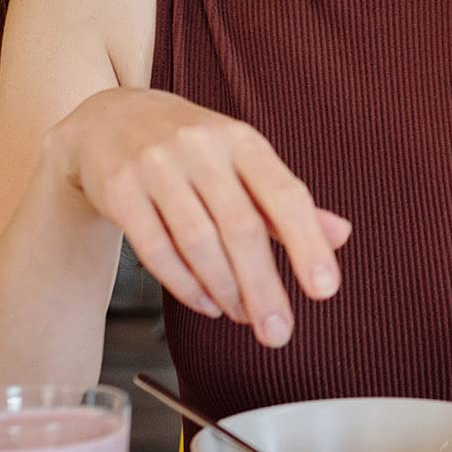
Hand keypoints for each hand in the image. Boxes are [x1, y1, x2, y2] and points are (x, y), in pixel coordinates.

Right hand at [44, 88, 351, 346]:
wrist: (109, 120)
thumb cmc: (194, 151)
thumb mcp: (245, 162)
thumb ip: (289, 203)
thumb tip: (342, 236)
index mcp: (244, 142)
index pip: (286, 196)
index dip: (308, 245)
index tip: (325, 290)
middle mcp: (202, 149)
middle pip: (241, 228)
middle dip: (263, 287)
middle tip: (278, 332)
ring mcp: (157, 167)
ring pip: (198, 242)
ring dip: (225, 290)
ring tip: (244, 316)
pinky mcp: (119, 189)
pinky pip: (155, 249)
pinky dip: (184, 285)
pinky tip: (207, 303)